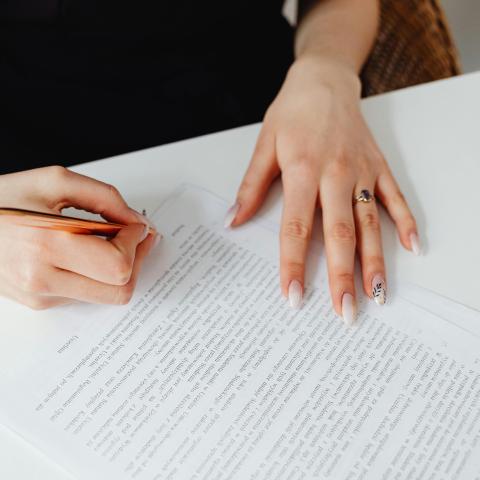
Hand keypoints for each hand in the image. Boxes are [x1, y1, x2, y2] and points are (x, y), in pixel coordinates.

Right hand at [0, 166, 158, 309]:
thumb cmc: (2, 199)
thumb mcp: (54, 181)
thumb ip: (104, 197)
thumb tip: (137, 222)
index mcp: (45, 244)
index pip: (117, 264)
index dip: (136, 242)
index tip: (136, 225)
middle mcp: (41, 279)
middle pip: (119, 289)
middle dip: (136, 260)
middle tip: (137, 237)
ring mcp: (39, 295)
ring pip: (106, 296)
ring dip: (119, 269)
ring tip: (112, 241)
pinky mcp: (38, 302)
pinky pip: (85, 294)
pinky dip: (95, 274)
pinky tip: (85, 252)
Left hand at [226, 57, 419, 324]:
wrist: (324, 80)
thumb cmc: (292, 112)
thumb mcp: (264, 145)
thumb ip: (251, 187)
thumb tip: (234, 222)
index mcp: (303, 171)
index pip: (297, 228)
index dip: (293, 265)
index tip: (294, 297)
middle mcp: (336, 175)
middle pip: (340, 234)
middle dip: (341, 276)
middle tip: (344, 312)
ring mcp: (361, 171)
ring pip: (371, 223)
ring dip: (375, 261)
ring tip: (376, 295)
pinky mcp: (379, 166)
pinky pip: (396, 197)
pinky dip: (406, 222)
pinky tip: (413, 249)